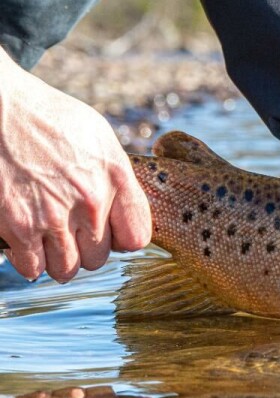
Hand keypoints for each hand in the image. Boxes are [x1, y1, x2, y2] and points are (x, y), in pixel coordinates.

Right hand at [0, 49, 150, 282]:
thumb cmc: (48, 119)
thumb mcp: (99, 139)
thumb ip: (117, 179)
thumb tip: (125, 214)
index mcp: (115, 178)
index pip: (135, 238)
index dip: (119, 239)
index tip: (106, 232)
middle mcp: (90, 201)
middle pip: (98, 258)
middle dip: (83, 247)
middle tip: (68, 228)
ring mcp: (54, 217)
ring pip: (67, 269)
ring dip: (57, 258)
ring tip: (47, 236)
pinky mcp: (18, 226)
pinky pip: (33, 268)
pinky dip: (29, 260)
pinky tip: (26, 239)